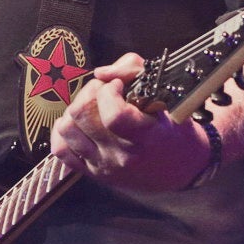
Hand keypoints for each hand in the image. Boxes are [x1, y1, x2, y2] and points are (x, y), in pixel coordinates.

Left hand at [50, 53, 210, 191]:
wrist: (182, 171)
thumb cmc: (175, 131)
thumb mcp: (169, 97)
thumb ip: (135, 72)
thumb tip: (102, 73)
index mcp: (144, 136)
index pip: (113, 114)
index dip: (110, 90)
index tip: (119, 86)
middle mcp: (121, 154)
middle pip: (82, 114)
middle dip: (91, 92)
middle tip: (105, 91)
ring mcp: (104, 164)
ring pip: (67, 128)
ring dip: (76, 110)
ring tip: (93, 107)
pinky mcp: (92, 172)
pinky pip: (61, 150)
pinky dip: (64, 132)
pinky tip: (80, 125)